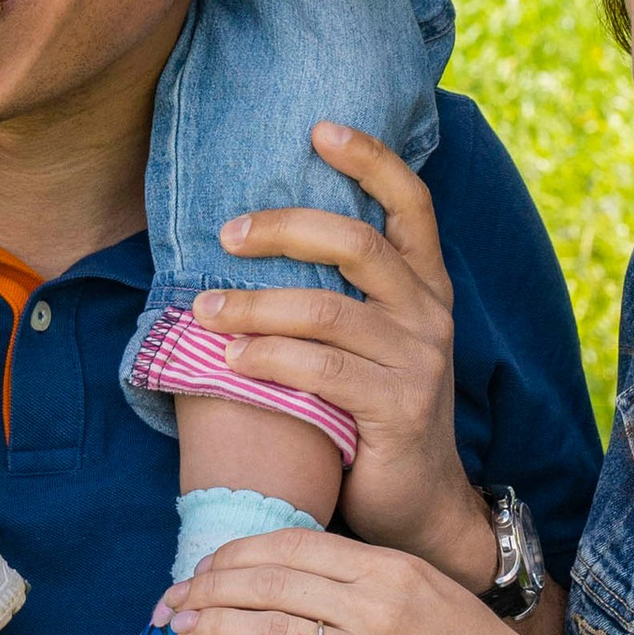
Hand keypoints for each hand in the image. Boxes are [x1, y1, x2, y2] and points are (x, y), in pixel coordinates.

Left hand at [171, 533, 633, 634]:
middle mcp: (381, 601)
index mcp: (396, 567)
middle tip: (174, 599)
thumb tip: (298, 591)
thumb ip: (374, 588)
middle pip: (272, 580)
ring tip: (181, 629)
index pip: (296, 545)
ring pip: (271, 625)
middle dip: (211, 586)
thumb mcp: (436, 601)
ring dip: (214, 625)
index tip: (205, 569)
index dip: (238, 554)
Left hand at [198, 125, 497, 583]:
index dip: (371, 159)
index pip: (412, 202)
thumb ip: (340, 295)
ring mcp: (419, 362)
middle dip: (286, 228)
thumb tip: (252, 244)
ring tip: (204, 308)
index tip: (318, 128)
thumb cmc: (375, 414)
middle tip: (227, 232)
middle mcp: (430, 314)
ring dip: (255, 305)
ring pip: (327, 311)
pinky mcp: (399, 409)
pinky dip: (268, 359)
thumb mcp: (370, 344)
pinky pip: (322, 370)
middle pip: (359, 244)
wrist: (420, 506)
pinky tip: (232, 361)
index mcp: (426, 286)